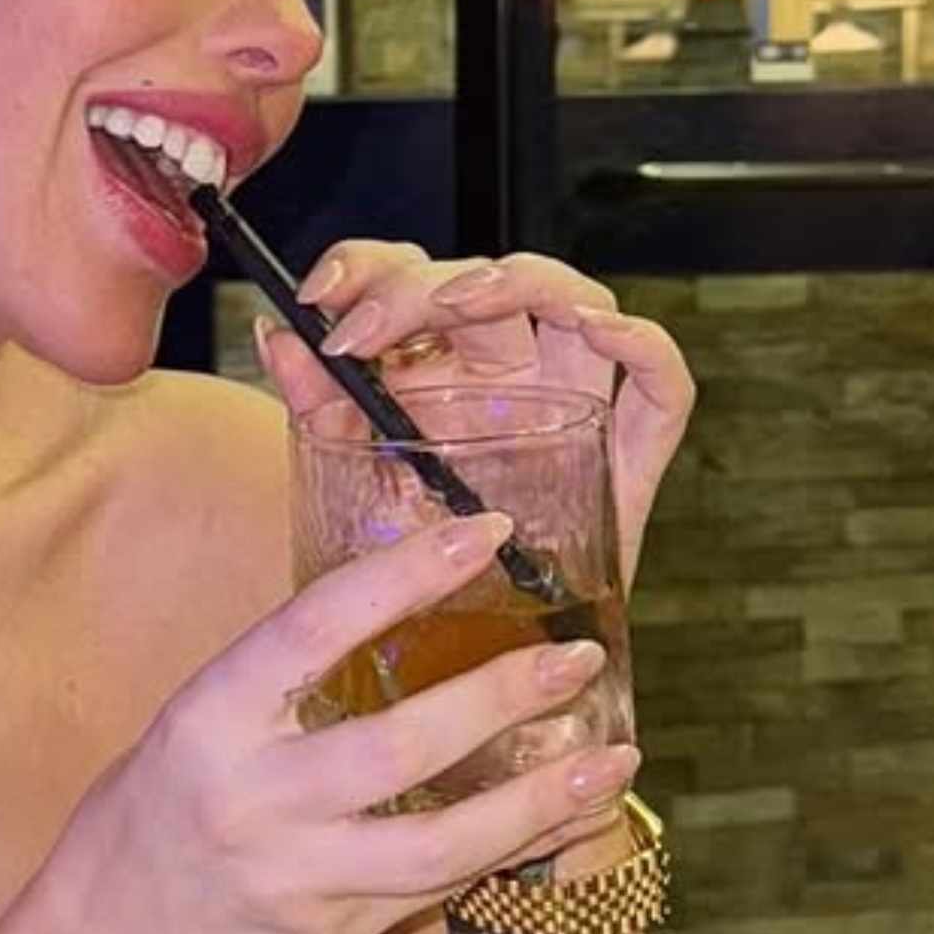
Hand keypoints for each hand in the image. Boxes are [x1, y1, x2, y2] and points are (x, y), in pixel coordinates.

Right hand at [45, 515, 641, 933]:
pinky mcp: (331, 931)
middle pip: (401, 745)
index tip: (487, 532)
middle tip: (579, 657)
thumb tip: (415, 590)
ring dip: (539, 798)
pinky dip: (519, 849)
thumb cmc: (167, 800)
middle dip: (503, 696)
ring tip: (613, 757)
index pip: (316, 624)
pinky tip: (573, 815)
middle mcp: (254, 795)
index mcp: (214, 714)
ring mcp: (296, 874)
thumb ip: (292, 674)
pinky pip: (443, 887)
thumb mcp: (204, 716)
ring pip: (442, 843)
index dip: (406, 572)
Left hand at [257, 243, 693, 590]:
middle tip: (362, 331)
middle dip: (416, 289)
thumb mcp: (352, 482)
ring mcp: (571, 400)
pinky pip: (660, 379)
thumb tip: (273, 336)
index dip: (367, 267)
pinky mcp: (630, 448)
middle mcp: (507, 371)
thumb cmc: (413, 570)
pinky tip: (598, 330)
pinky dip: (640, 342)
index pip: (411, 276)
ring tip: (460, 304)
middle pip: (481, 282)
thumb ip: (320, 407)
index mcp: (437, 366)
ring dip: (517, 284)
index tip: (316, 295)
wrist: (466, 666)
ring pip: (569, 299)